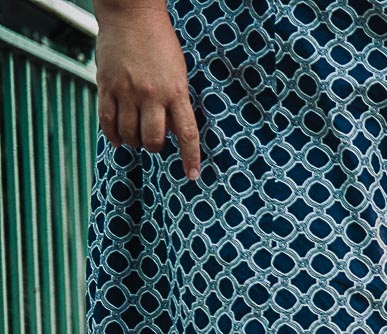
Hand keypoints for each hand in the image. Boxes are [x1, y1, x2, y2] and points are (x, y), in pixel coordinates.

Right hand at [95, 2, 200, 179]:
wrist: (132, 16)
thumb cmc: (161, 45)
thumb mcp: (179, 73)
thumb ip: (176, 102)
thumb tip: (173, 132)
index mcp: (176, 92)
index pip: (187, 133)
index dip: (190, 158)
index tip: (191, 176)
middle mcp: (152, 95)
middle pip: (154, 139)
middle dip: (155, 148)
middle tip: (155, 145)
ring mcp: (126, 91)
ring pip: (129, 133)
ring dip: (134, 142)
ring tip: (137, 140)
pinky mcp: (106, 85)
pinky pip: (107, 119)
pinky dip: (112, 134)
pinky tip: (117, 140)